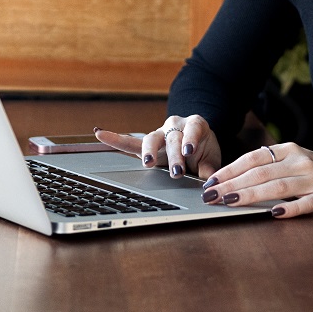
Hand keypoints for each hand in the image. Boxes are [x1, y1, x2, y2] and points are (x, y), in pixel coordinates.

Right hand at [94, 115, 221, 179]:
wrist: (199, 141)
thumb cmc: (204, 150)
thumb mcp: (212, 159)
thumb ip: (209, 170)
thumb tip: (209, 186)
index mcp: (195, 125)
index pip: (193, 130)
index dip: (190, 139)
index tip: (189, 150)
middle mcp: (175, 125)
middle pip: (172, 139)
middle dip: (174, 156)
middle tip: (177, 172)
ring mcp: (160, 132)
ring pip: (151, 139)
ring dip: (149, 152)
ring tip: (147, 163)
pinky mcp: (148, 142)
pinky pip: (130, 141)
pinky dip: (115, 139)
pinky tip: (100, 134)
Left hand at [199, 143, 312, 221]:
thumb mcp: (291, 164)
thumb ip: (267, 168)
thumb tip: (229, 180)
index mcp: (287, 150)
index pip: (252, 159)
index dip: (229, 171)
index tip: (211, 183)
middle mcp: (300, 160)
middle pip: (261, 174)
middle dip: (233, 185)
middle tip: (212, 197)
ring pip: (278, 187)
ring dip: (252, 195)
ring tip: (232, 203)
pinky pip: (306, 203)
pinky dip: (290, 208)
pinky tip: (274, 214)